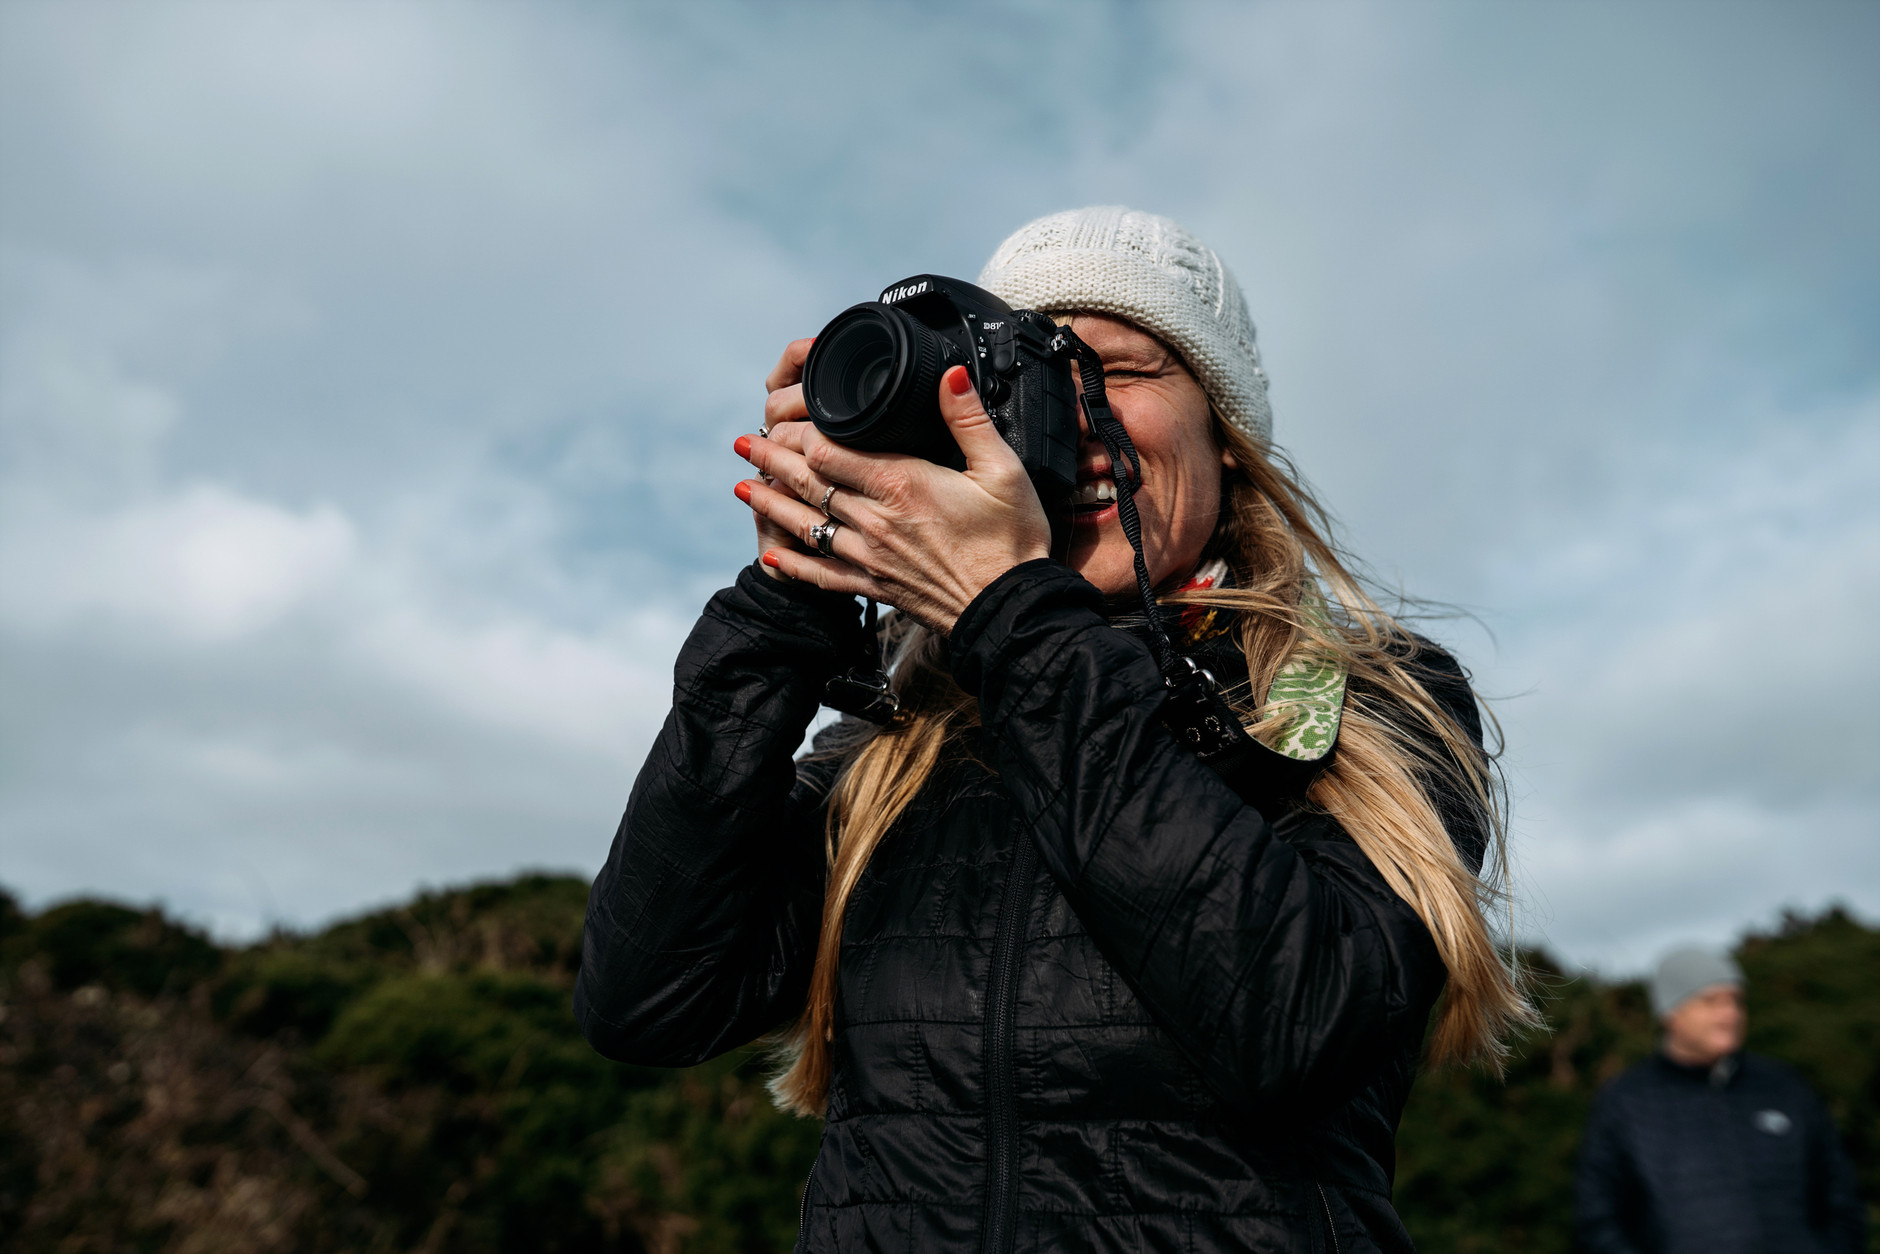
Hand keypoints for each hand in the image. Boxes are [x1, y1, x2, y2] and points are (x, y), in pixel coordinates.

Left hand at [733, 364, 1051, 634]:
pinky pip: (821, 574)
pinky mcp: (874, 587)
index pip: (830, 450)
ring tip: (741, 485)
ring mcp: (870, 557)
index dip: (801, 431)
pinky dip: (793, 564)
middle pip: (809, 483)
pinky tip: (770, 555)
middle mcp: (876, 521)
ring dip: (771, 503)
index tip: (785, 416)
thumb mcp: (1003, 471)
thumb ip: (969, 420)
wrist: (1010, 611)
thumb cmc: (1012, 541)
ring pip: (806, 524)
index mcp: (902, 484)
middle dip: (773, 459)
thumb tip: (950, 375)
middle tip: (745, 440)